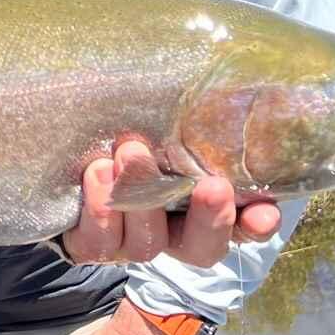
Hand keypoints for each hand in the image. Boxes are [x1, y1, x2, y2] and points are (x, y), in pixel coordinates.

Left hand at [59, 134, 281, 266]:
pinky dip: (100, 209)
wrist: (67, 154)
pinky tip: (97, 172)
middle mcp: (172, 234)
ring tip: (132, 151)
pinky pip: (99, 242)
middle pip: (202, 247)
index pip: (242, 226)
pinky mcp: (92, 245)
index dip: (256, 224)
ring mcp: (131, 244)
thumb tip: (232, 87)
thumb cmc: (132, 131)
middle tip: (213, 187)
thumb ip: (196, 120)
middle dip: (211, 219)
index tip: (266, 212)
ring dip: (142, 197)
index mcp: (201, 210)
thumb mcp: (167, 126)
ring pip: (148, 243)